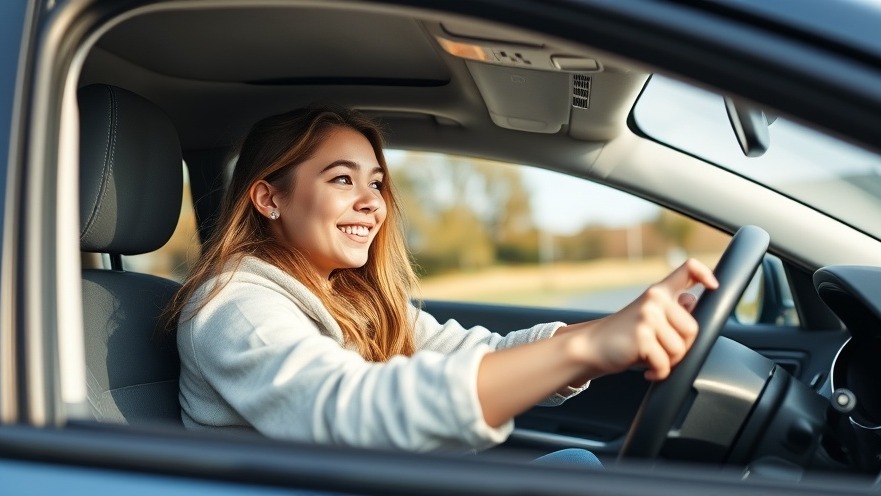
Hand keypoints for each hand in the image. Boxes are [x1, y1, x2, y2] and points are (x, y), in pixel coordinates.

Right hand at [559, 258, 718, 381]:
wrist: (591, 346)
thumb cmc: (623, 335)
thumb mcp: (648, 316)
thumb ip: (671, 308)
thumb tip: (692, 300)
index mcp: (658, 292)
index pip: (688, 270)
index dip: (706, 274)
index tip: (713, 286)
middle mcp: (654, 300)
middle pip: (693, 329)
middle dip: (682, 348)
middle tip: (663, 352)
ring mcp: (647, 317)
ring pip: (680, 349)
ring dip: (669, 362)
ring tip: (652, 359)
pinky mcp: (642, 337)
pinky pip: (665, 364)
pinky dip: (658, 373)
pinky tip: (647, 370)